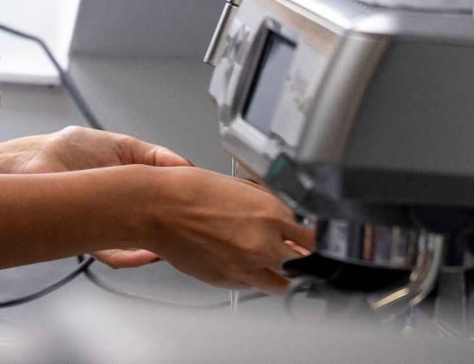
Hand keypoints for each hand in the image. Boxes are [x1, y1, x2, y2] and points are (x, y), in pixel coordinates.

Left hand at [10, 126, 192, 268]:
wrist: (38, 162)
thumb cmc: (71, 150)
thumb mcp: (124, 146)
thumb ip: (156, 157)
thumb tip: (186, 167)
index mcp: (132, 186)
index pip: (163, 202)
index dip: (180, 206)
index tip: (197, 204)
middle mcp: (121, 209)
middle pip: (155, 227)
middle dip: (174, 231)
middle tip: (189, 227)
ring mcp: (108, 226)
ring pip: (138, 244)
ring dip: (156, 246)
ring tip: (171, 240)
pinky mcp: (92, 239)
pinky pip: (117, 255)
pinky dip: (133, 256)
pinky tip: (148, 252)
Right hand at [140, 167, 316, 293]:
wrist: (158, 208)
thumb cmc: (191, 191)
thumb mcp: (243, 188)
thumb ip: (271, 207)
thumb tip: (289, 219)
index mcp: (270, 215)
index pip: (314, 238)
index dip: (316, 239)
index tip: (314, 238)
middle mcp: (262, 244)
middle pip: (303, 265)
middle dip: (301, 258)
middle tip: (295, 249)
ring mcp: (245, 266)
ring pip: (281, 284)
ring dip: (281, 272)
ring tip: (270, 257)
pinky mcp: (227, 280)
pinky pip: (253, 285)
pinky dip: (254, 276)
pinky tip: (243, 258)